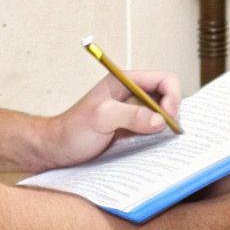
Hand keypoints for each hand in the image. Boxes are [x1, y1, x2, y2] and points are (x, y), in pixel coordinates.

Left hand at [38, 70, 182, 169]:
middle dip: (172, 113)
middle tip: (167, 131)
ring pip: (162, 115)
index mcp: (126, 82)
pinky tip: (153, 148)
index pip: (164, 79)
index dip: (173, 96)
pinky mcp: (132, 130)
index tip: (167, 117)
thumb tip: (160, 121)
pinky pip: (153, 131)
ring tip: (162, 141)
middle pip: (167, 97)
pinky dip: (158, 138)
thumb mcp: (101, 118)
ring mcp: (133, 113)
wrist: (56, 149)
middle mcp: (132, 95)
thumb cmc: (73, 130)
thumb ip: (131, 115)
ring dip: (166, 127)